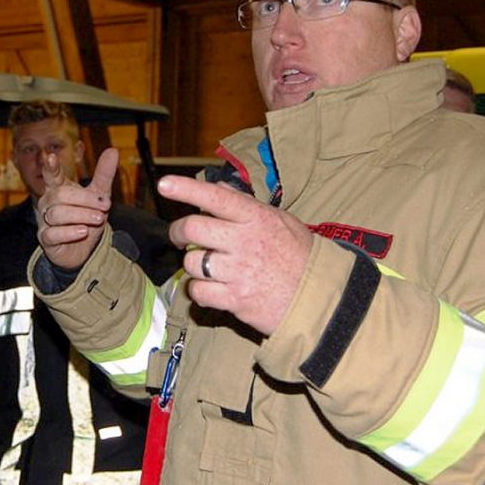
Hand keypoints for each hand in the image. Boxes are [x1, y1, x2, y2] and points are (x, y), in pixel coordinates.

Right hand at [36, 148, 115, 269]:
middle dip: (85, 200)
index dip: (51, 167)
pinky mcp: (46, 239)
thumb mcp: (99, 195)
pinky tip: (83, 231)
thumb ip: (103, 174)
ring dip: (81, 215)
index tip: (50, 157)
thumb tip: (113, 150)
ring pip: (57, 214)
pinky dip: (69, 232)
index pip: (52, 175)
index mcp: (58, 188)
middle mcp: (48, 202)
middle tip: (105, 206)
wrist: (83, 249)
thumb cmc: (86, 218)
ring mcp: (45, 221)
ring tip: (99, 218)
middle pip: (61, 195)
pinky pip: (53, 233)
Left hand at [159, 175, 312, 334]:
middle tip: (181, 237)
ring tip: (207, 266)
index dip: (186, 189)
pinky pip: (198, 292)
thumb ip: (246, 204)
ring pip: (191, 263)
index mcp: (256, 218)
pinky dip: (198, 291)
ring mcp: (238, 272)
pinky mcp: (234, 299)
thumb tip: (218, 189)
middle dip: (178, 232)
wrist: (320, 297)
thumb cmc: (300, 256)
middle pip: (191, 229)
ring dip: (192, 265)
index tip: (165, 185)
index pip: (214, 197)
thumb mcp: (281, 220)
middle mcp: (244, 242)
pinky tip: (210, 288)